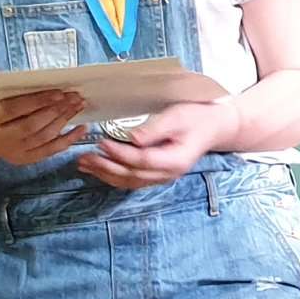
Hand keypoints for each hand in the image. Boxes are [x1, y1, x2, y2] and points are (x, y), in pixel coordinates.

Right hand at [0, 90, 85, 166]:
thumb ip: (14, 93)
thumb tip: (47, 82)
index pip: (14, 109)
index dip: (38, 101)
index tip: (58, 92)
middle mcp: (1, 139)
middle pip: (32, 125)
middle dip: (56, 110)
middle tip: (74, 97)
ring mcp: (14, 152)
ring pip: (44, 137)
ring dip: (64, 120)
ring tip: (79, 105)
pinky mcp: (26, 159)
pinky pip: (51, 150)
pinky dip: (69, 139)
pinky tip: (82, 127)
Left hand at [75, 99, 238, 190]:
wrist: (215, 127)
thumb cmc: (197, 118)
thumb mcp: (178, 116)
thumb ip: (156, 128)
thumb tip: (133, 138)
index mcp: (175, 160)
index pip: (142, 161)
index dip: (120, 154)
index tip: (101, 142)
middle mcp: (168, 173)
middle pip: (132, 175)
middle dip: (106, 167)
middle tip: (84, 157)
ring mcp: (163, 176)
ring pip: (130, 181)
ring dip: (106, 174)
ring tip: (84, 165)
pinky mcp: (158, 173)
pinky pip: (133, 180)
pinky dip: (114, 176)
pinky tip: (100, 169)